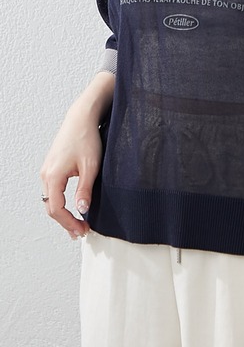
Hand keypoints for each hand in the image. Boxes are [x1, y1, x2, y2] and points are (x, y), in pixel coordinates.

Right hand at [40, 105, 102, 239]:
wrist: (81, 118)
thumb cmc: (86, 138)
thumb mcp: (91, 166)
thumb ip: (85, 190)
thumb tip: (82, 210)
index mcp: (53, 176)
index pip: (56, 209)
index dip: (69, 223)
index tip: (81, 231)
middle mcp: (46, 174)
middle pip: (50, 207)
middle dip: (65, 222)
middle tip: (81, 231)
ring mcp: (47, 170)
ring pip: (50, 200)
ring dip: (62, 213)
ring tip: (77, 223)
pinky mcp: (52, 167)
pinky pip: (52, 191)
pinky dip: (60, 202)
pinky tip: (71, 206)